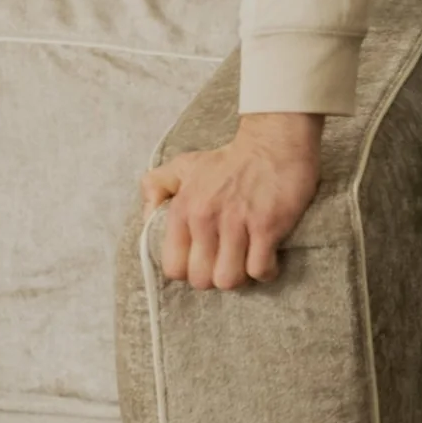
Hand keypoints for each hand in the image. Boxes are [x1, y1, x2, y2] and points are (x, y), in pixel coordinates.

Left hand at [139, 113, 322, 290]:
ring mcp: (236, 223)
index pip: (173, 267)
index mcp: (182, 208)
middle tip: (227, 262)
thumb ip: (156, 187)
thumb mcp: (183, 166)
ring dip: (240, 276)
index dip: (189, 271)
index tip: (203, 261)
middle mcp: (205, 217)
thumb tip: (147, 217)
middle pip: (201, 280)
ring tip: (245, 261)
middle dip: (214, 277)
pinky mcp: (267, 226)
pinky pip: (260, 270)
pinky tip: (267, 257)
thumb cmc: (229, 160)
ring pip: (229, 280)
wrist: (273, 141)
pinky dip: (266, 271)